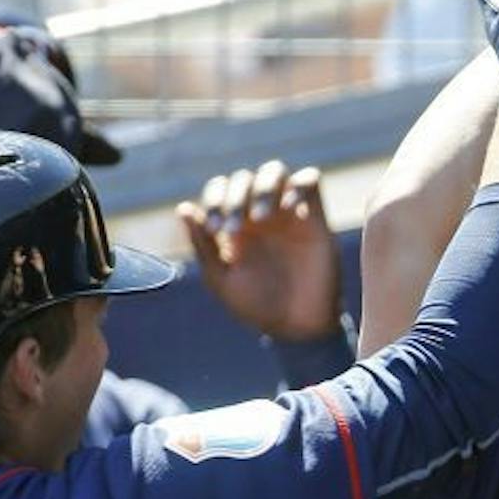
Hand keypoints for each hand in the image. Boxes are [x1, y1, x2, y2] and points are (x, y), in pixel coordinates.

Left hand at [180, 161, 344, 340]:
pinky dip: (298, 185)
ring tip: (259, 217)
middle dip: (235, 197)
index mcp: (235, 224)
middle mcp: (260, 214)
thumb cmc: (257, 307)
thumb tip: (183, 209)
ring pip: (275, 171)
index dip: (214, 200)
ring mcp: (288, 213)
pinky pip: (309, 181)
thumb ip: (203, 245)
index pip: (220, 188)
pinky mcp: (315, 218)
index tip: (215, 230)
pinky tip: (287, 208)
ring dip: (263, 186)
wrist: (296, 327)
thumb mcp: (221, 279)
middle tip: (234, 228)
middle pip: (245, 178)